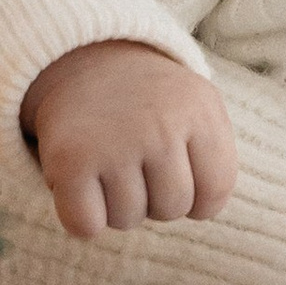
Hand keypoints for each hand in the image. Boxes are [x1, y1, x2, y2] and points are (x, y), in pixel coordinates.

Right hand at [20, 39, 238, 238]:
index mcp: (199, 112)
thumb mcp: (197, 108)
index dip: (199, 200)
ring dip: (117, 205)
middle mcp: (159, 128)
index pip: (215, 191)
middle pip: (172, 209)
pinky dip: (82, 218)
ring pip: (127, 219)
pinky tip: (82, 185)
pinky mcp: (69, 160)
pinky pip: (85, 225)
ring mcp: (113, 144)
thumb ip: (216, 158)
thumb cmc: (149, 102)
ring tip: (110, 166)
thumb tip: (204, 210)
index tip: (180, 178)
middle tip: (137, 163)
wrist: (82, 59)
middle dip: (155, 199)